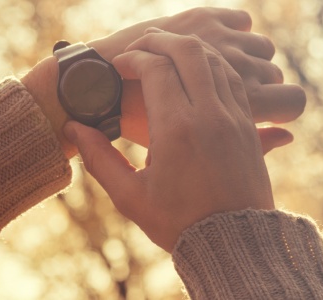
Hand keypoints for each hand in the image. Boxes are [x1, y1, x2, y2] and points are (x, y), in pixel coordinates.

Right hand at [64, 29, 273, 251]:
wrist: (234, 244)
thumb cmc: (178, 223)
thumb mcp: (130, 196)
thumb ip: (99, 158)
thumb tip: (73, 128)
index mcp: (176, 129)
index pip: (156, 67)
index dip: (133, 58)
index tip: (119, 67)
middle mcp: (209, 115)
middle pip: (188, 51)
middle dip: (160, 41)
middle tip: (140, 49)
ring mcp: (234, 118)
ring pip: (214, 60)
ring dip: (187, 50)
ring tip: (164, 56)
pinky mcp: (249, 125)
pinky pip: (232, 80)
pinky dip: (211, 67)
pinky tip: (194, 76)